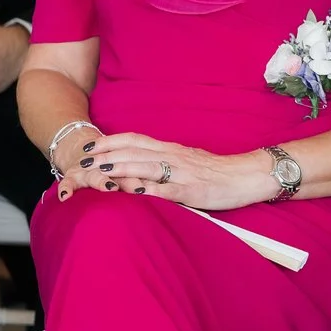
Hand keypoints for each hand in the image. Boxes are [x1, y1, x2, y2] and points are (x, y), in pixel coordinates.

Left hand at [55, 130, 267, 210]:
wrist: (247, 175)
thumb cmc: (217, 173)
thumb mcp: (187, 162)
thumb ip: (165, 163)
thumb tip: (142, 168)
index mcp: (170, 149)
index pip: (135, 140)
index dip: (110, 142)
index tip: (90, 146)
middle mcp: (172, 156)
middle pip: (134, 152)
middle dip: (107, 156)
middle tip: (84, 160)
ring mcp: (181, 173)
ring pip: (146, 166)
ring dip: (122, 168)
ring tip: (100, 172)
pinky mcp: (192, 190)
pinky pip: (168, 188)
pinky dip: (150, 188)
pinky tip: (134, 191)